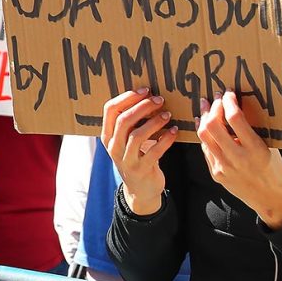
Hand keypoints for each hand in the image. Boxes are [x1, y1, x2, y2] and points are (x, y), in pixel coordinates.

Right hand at [101, 88, 177, 214]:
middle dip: (143, 107)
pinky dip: (166, 139)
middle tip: (159, 100)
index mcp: (107, 136)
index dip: (127, 97)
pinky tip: (174, 131)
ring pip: (137, 135)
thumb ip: (131, 123)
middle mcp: (113, 147)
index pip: (110, 110)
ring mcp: (126, 160)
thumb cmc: (136, 157)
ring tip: (168, 115)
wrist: (140, 189)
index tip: (145, 90)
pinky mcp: (141, 170)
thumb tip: (148, 96)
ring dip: (154, 122)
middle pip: (124, 120)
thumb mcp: (126, 140)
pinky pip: (154, 151)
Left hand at [196, 91, 281, 228]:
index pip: (235, 119)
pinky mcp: (215, 173)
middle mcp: (237, 158)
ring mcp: (224, 167)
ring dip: (203, 118)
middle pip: (213, 126)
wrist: (270, 198)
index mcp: (256, 149)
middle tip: (215, 98)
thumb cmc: (274, 168)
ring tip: (205, 106)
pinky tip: (203, 124)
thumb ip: (253, 131)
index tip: (228, 93)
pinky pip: (205, 149)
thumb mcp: (270, 147)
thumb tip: (238, 106)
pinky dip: (203, 135)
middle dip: (213, 108)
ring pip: (204, 137)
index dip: (228, 102)